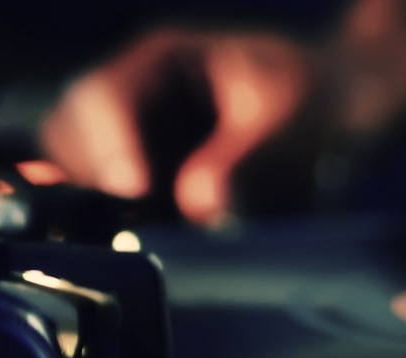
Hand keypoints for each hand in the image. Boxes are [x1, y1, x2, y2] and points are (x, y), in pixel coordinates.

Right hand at [41, 29, 321, 226]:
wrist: (336, 115)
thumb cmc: (315, 100)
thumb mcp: (294, 120)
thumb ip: (251, 159)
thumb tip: (200, 203)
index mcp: (161, 61)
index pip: (103, 95)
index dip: (109, 144)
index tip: (133, 190)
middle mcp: (133, 99)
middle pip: (68, 135)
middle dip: (91, 181)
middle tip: (132, 226)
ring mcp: (131, 143)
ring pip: (78, 176)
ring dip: (101, 210)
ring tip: (144, 239)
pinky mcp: (143, 187)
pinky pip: (107, 208)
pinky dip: (119, 229)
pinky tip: (148, 248)